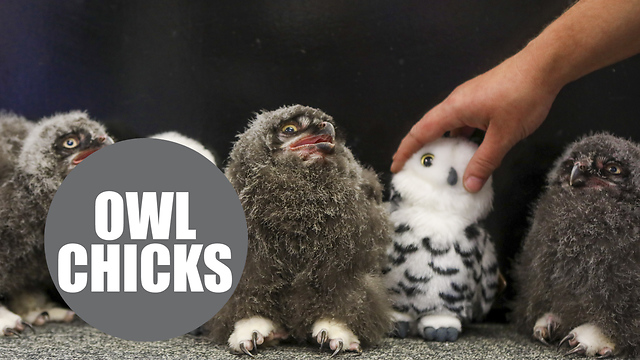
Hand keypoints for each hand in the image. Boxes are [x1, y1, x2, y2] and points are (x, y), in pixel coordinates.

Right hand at [391, 53, 560, 191]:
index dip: (406, 150)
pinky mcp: (483, 100)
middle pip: (432, 128)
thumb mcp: (503, 135)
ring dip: (446, 146)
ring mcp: (470, 100)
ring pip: (451, 127)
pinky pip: (465, 123)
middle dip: (423, 150)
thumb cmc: (522, 97)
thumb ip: (485, 161)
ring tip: (445, 168)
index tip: (396, 166)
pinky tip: (471, 153)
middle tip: (418, 172)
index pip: (421, 131)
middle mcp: (457, 103)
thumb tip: (468, 185)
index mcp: (454, 109)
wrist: (545, 66)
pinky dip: (463, 139)